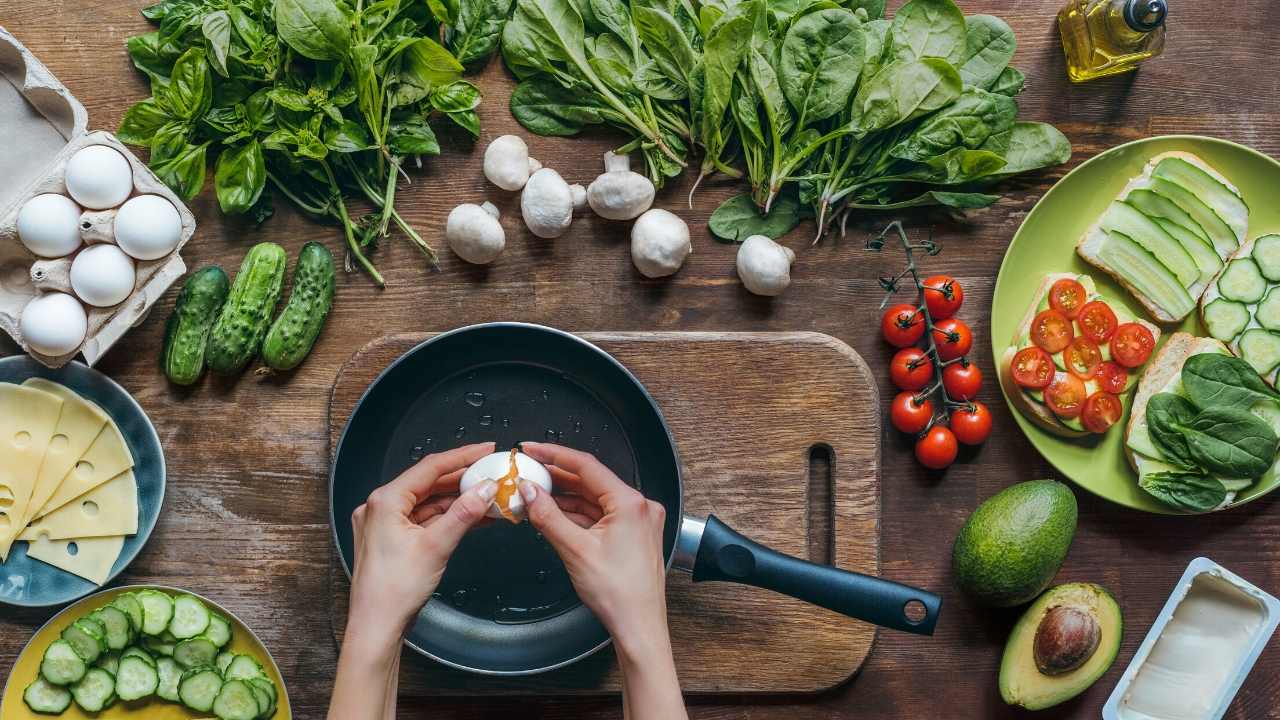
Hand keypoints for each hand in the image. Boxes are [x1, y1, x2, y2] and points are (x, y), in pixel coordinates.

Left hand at [348, 442, 497, 634]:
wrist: (377, 626)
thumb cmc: (393, 591)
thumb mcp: (436, 546)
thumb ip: (463, 513)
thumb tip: (485, 490)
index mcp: (385, 501)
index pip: (430, 467)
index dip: (462, 457)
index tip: (486, 450)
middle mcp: (381, 508)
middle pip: (429, 483)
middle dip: (463, 480)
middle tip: (491, 473)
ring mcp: (385, 524)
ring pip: (428, 503)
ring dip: (458, 500)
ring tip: (489, 496)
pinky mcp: (392, 540)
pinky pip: (424, 520)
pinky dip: (447, 518)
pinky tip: (472, 517)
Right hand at [518, 442, 668, 648]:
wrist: (639, 626)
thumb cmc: (619, 594)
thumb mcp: (575, 550)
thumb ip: (548, 516)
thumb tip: (529, 492)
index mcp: (631, 503)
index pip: (587, 466)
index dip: (554, 455)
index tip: (532, 449)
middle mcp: (639, 507)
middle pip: (590, 481)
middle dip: (557, 477)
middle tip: (528, 470)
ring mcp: (637, 521)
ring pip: (594, 499)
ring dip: (565, 496)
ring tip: (535, 493)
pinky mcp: (632, 535)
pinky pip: (600, 515)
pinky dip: (577, 513)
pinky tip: (554, 513)